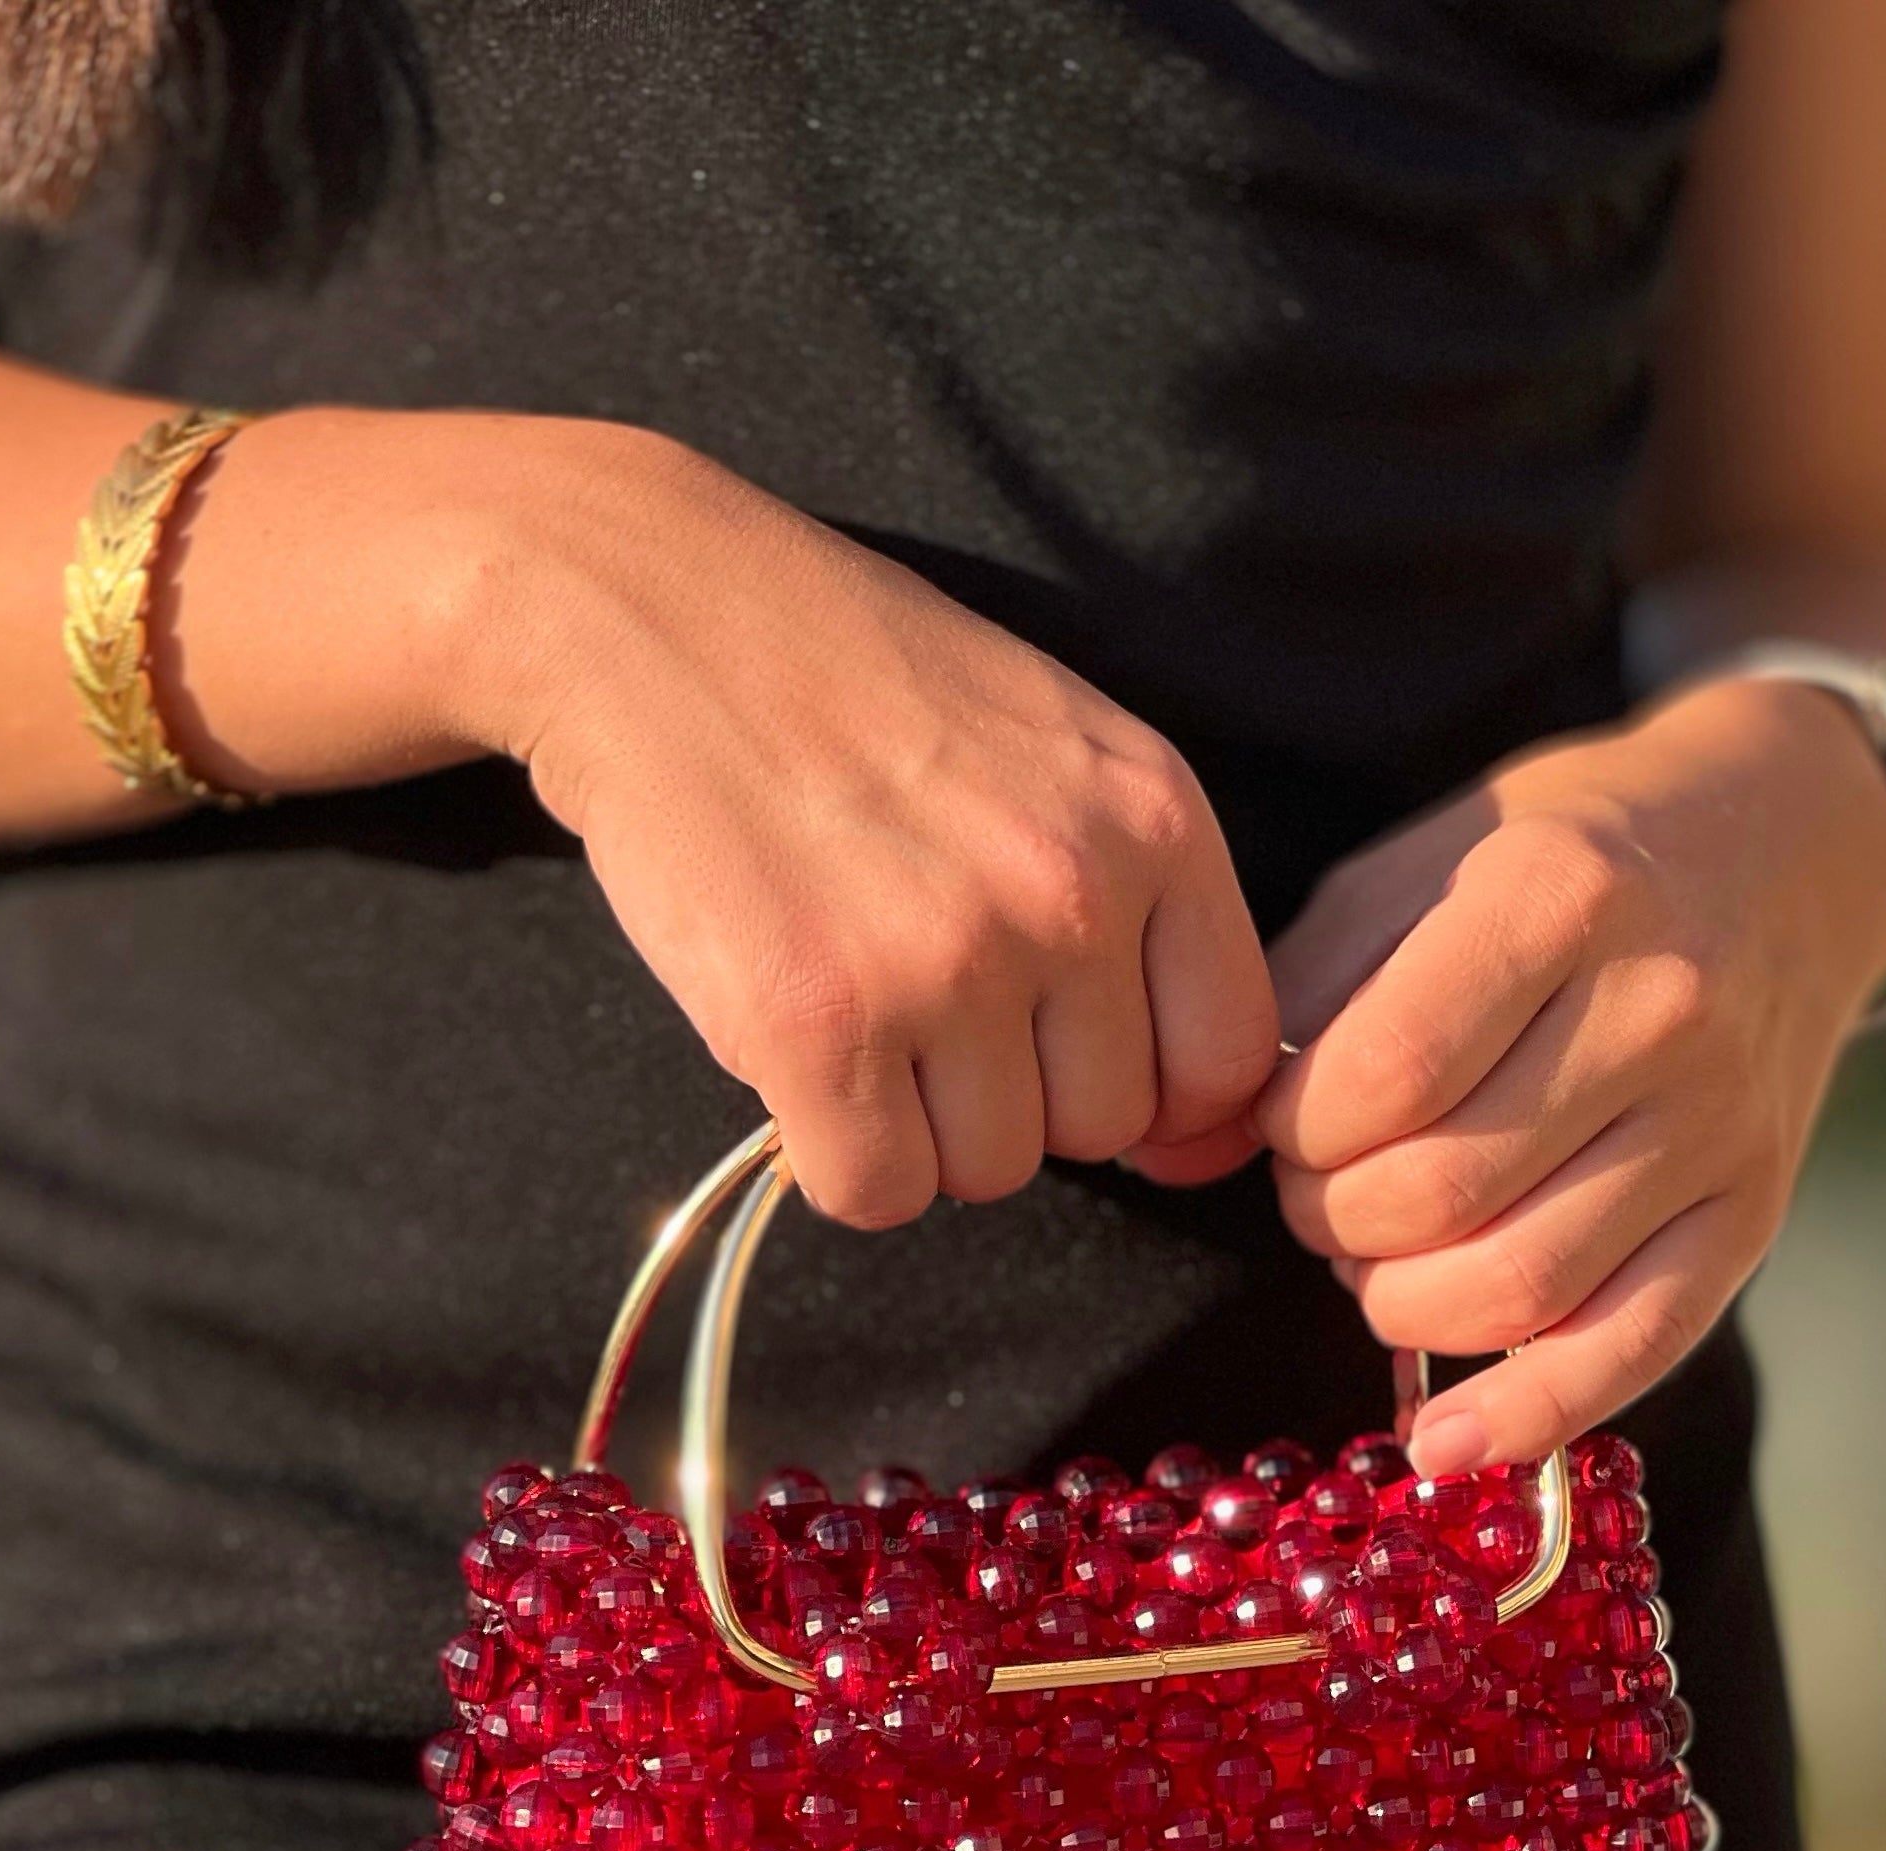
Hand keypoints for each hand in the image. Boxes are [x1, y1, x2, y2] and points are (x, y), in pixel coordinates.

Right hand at [468, 430, 1277, 1224]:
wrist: (659, 622)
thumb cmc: (852, 689)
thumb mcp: (1054, 752)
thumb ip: (1137, 914)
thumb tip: (1190, 1143)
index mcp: (1153, 819)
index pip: (1225, 1059)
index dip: (1149, 1090)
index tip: (1068, 1062)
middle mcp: (1069, 894)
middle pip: (1100, 1130)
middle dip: (1016, 1095)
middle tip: (926, 1001)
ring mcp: (945, 965)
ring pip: (988, 1172)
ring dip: (919, 1126)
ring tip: (856, 1006)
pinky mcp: (819, 1028)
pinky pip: (875, 1192)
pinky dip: (833, 1157)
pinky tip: (802, 1060)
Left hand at [1250, 674, 1885, 1470]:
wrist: (1785, 841)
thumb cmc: (1556, 860)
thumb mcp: (1415, 872)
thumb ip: (1301, 998)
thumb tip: (1200, 1143)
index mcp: (1559, 896)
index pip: (1377, 1082)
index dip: (1293, 1132)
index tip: (1288, 1121)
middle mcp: (1658, 1010)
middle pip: (1433, 1196)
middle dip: (1330, 1219)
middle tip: (1324, 1188)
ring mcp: (1716, 1122)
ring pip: (1513, 1288)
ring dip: (1397, 1302)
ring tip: (1378, 1251)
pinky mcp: (1753, 1213)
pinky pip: (1633, 1347)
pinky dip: (1526, 1415)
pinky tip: (1441, 1441)